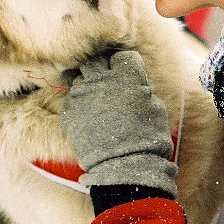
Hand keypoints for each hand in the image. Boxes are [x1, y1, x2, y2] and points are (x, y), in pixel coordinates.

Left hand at [61, 51, 176, 196]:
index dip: (127, 65)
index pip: (123, 55)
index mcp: (126, 76)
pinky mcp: (68, 113)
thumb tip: (137, 84)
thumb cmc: (148, 138)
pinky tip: (85, 112)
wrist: (125, 167)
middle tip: (107, 77)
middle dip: (102, 66)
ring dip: (86, 81)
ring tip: (92, 93)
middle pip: (95, 59)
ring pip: (76, 75)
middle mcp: (101, 80)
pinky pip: (70, 98)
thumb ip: (142, 89)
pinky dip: (77, 102)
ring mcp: (81, 95)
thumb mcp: (155, 108)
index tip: (129, 74)